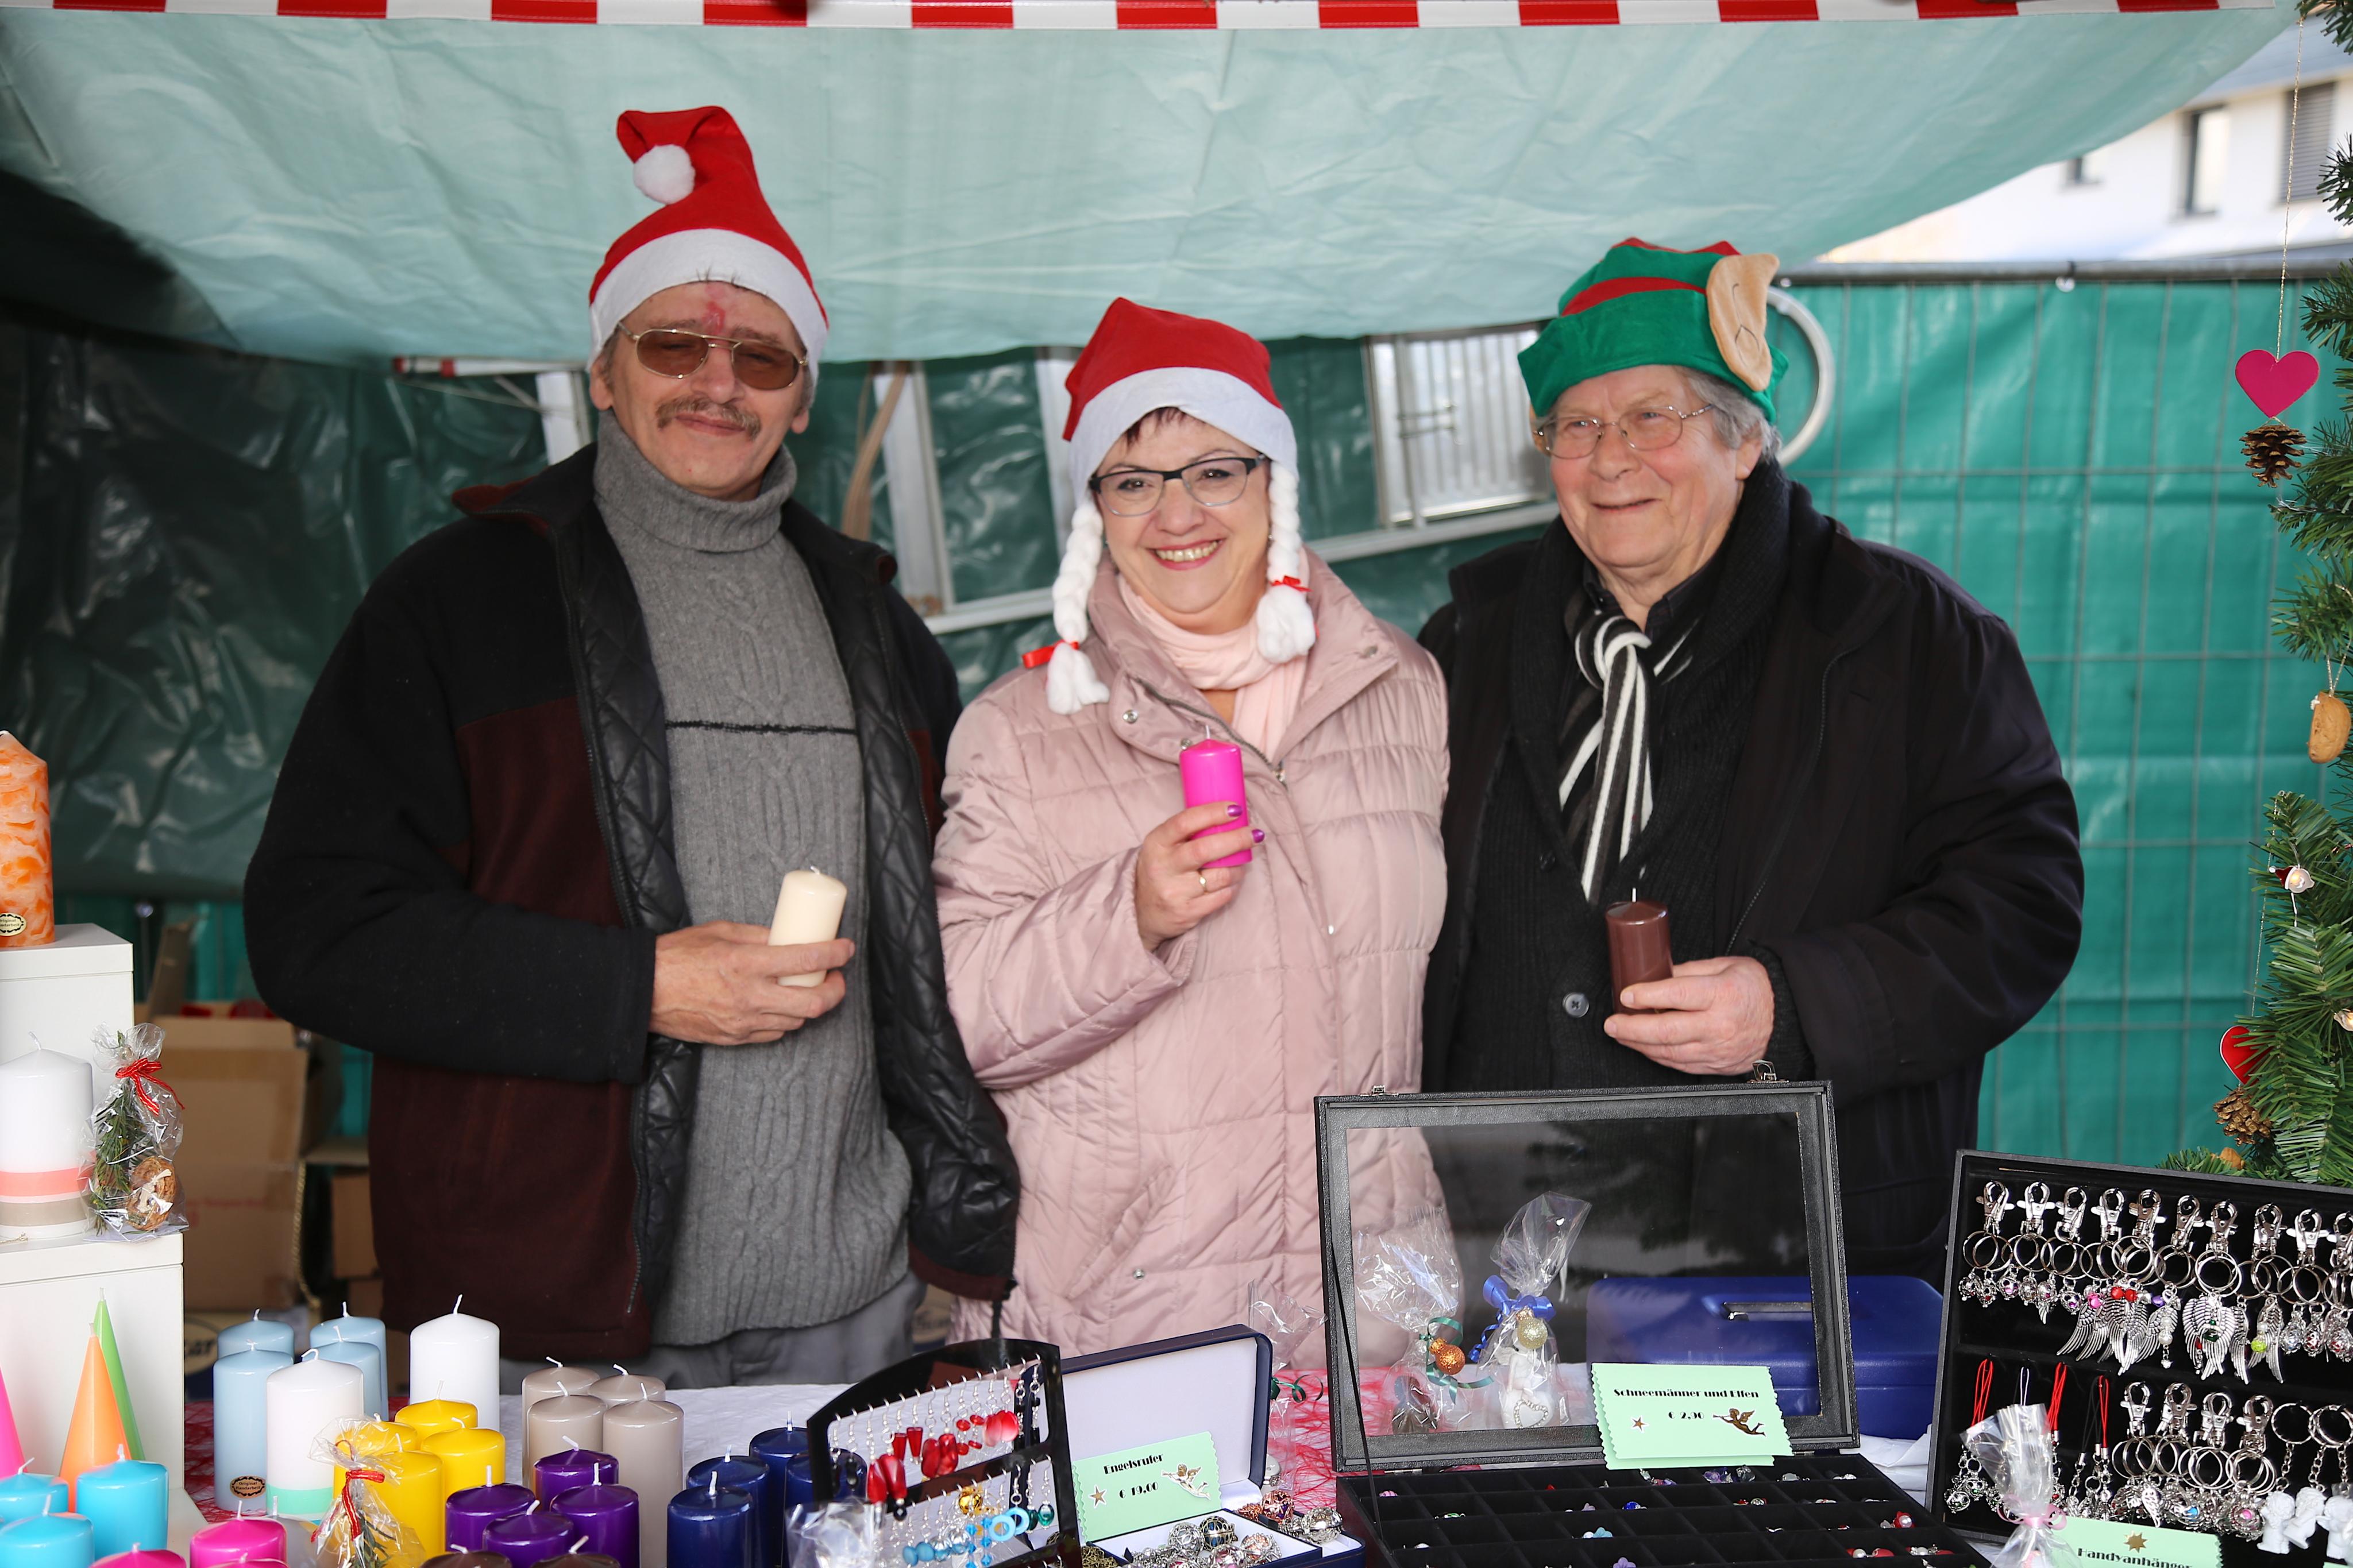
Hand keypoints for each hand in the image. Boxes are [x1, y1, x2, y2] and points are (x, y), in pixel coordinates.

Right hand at [650, 920, 855, 1044]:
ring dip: (812, 1005)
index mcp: (746, 962)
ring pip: (797, 1020)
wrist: (645, 990)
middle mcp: (749, 996)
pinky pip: (774, 1033)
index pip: (806, 959)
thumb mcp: (721, 931)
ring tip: (811, 989)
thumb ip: (758, 935)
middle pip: (813, 1002)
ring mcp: (743, 1021)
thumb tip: (788, 936)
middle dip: (836, 990)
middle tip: (836, 977)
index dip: (835, 954)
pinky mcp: (735, 1038)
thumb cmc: (679, 955)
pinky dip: (787, 1019)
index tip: (846, 948)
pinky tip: (784, 1005)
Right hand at [1135, 802, 1259, 949]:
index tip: (1236, 809)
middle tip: (1255, 834)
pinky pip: (1221, 897)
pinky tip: (1232, 881)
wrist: (1141, 912)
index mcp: (1156, 843)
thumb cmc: (1161, 870)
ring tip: (1242, 862)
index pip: (1185, 821)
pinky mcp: (1187, 912)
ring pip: (1219, 876)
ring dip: (1238, 867)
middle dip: (1237, 840)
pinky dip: (1232, 887)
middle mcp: (1163, 867)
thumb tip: (1229, 814)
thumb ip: (1187, 832)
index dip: (1213, 813)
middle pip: (1206, 849)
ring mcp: (1174, 892)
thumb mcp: (1163, 846)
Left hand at [1601, 955, 1773, 1076]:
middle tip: (1612, 1023)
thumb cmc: (1755, 988)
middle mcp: (1720, 1024)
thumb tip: (1655, 976)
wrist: (1784, 1018)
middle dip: (1633, 1028)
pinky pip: (1680, 1065)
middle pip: (1668, 1030)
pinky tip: (1643, 1047)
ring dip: (1639, 1045)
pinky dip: (1657, 1057)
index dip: (1648, 996)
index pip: (1679, 996)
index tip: (1626, 995)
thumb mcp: (1725, 966)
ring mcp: (1718, 1048)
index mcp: (1724, 994)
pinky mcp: (1717, 1065)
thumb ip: (1689, 971)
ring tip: (1621, 1034)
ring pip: (1670, 1052)